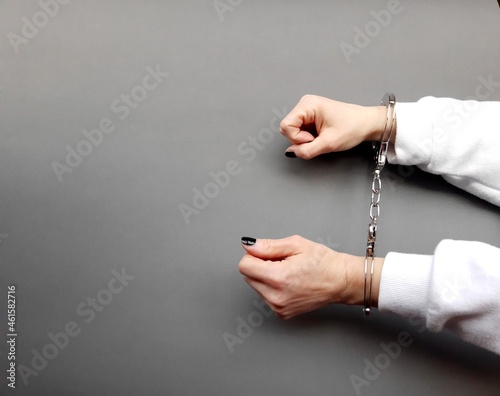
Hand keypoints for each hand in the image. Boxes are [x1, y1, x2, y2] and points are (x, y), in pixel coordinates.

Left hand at [238, 236, 382, 318]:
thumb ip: (268, 246)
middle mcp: (276, 296)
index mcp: (278, 277)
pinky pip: (265, 296)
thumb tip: (248, 245)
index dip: (254, 255)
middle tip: (281, 262)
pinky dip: (272, 288)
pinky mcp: (282, 313)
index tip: (269, 254)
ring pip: (255, 286)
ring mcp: (278, 307)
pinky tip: (290, 282)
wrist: (341, 281)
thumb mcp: (296, 245)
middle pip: (248, 276)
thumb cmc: (323, 262)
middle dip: (259, 266)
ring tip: (288, 272)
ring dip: (265, 277)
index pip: (244, 266)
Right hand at [280, 94, 388, 158]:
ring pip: (293, 130)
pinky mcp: (310, 115)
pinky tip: (320, 135)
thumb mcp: (328, 143)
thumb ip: (306, 150)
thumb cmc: (352, 127)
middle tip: (319, 139)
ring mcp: (307, 109)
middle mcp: (305, 103)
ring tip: (321, 136)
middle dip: (301, 139)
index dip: (298, 138)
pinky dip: (308, 136)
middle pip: (288, 128)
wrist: (366, 124)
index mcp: (308, 104)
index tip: (314, 138)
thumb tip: (290, 153)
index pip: (286, 126)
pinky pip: (300, 129)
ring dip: (305, 138)